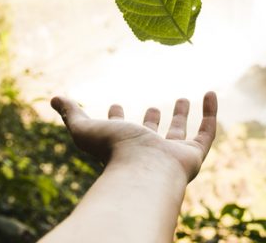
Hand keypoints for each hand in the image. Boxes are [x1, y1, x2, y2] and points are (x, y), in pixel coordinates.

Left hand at [50, 92, 217, 182]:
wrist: (143, 170)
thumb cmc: (113, 151)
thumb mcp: (85, 129)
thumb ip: (72, 114)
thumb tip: (54, 98)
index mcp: (121, 148)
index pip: (118, 133)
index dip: (115, 119)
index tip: (114, 104)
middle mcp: (147, 153)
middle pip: (150, 136)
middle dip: (152, 121)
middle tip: (154, 106)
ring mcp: (171, 155)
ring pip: (178, 135)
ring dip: (180, 117)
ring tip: (182, 98)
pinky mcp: (193, 155)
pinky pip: (206, 133)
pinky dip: (211, 113)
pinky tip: (210, 93)